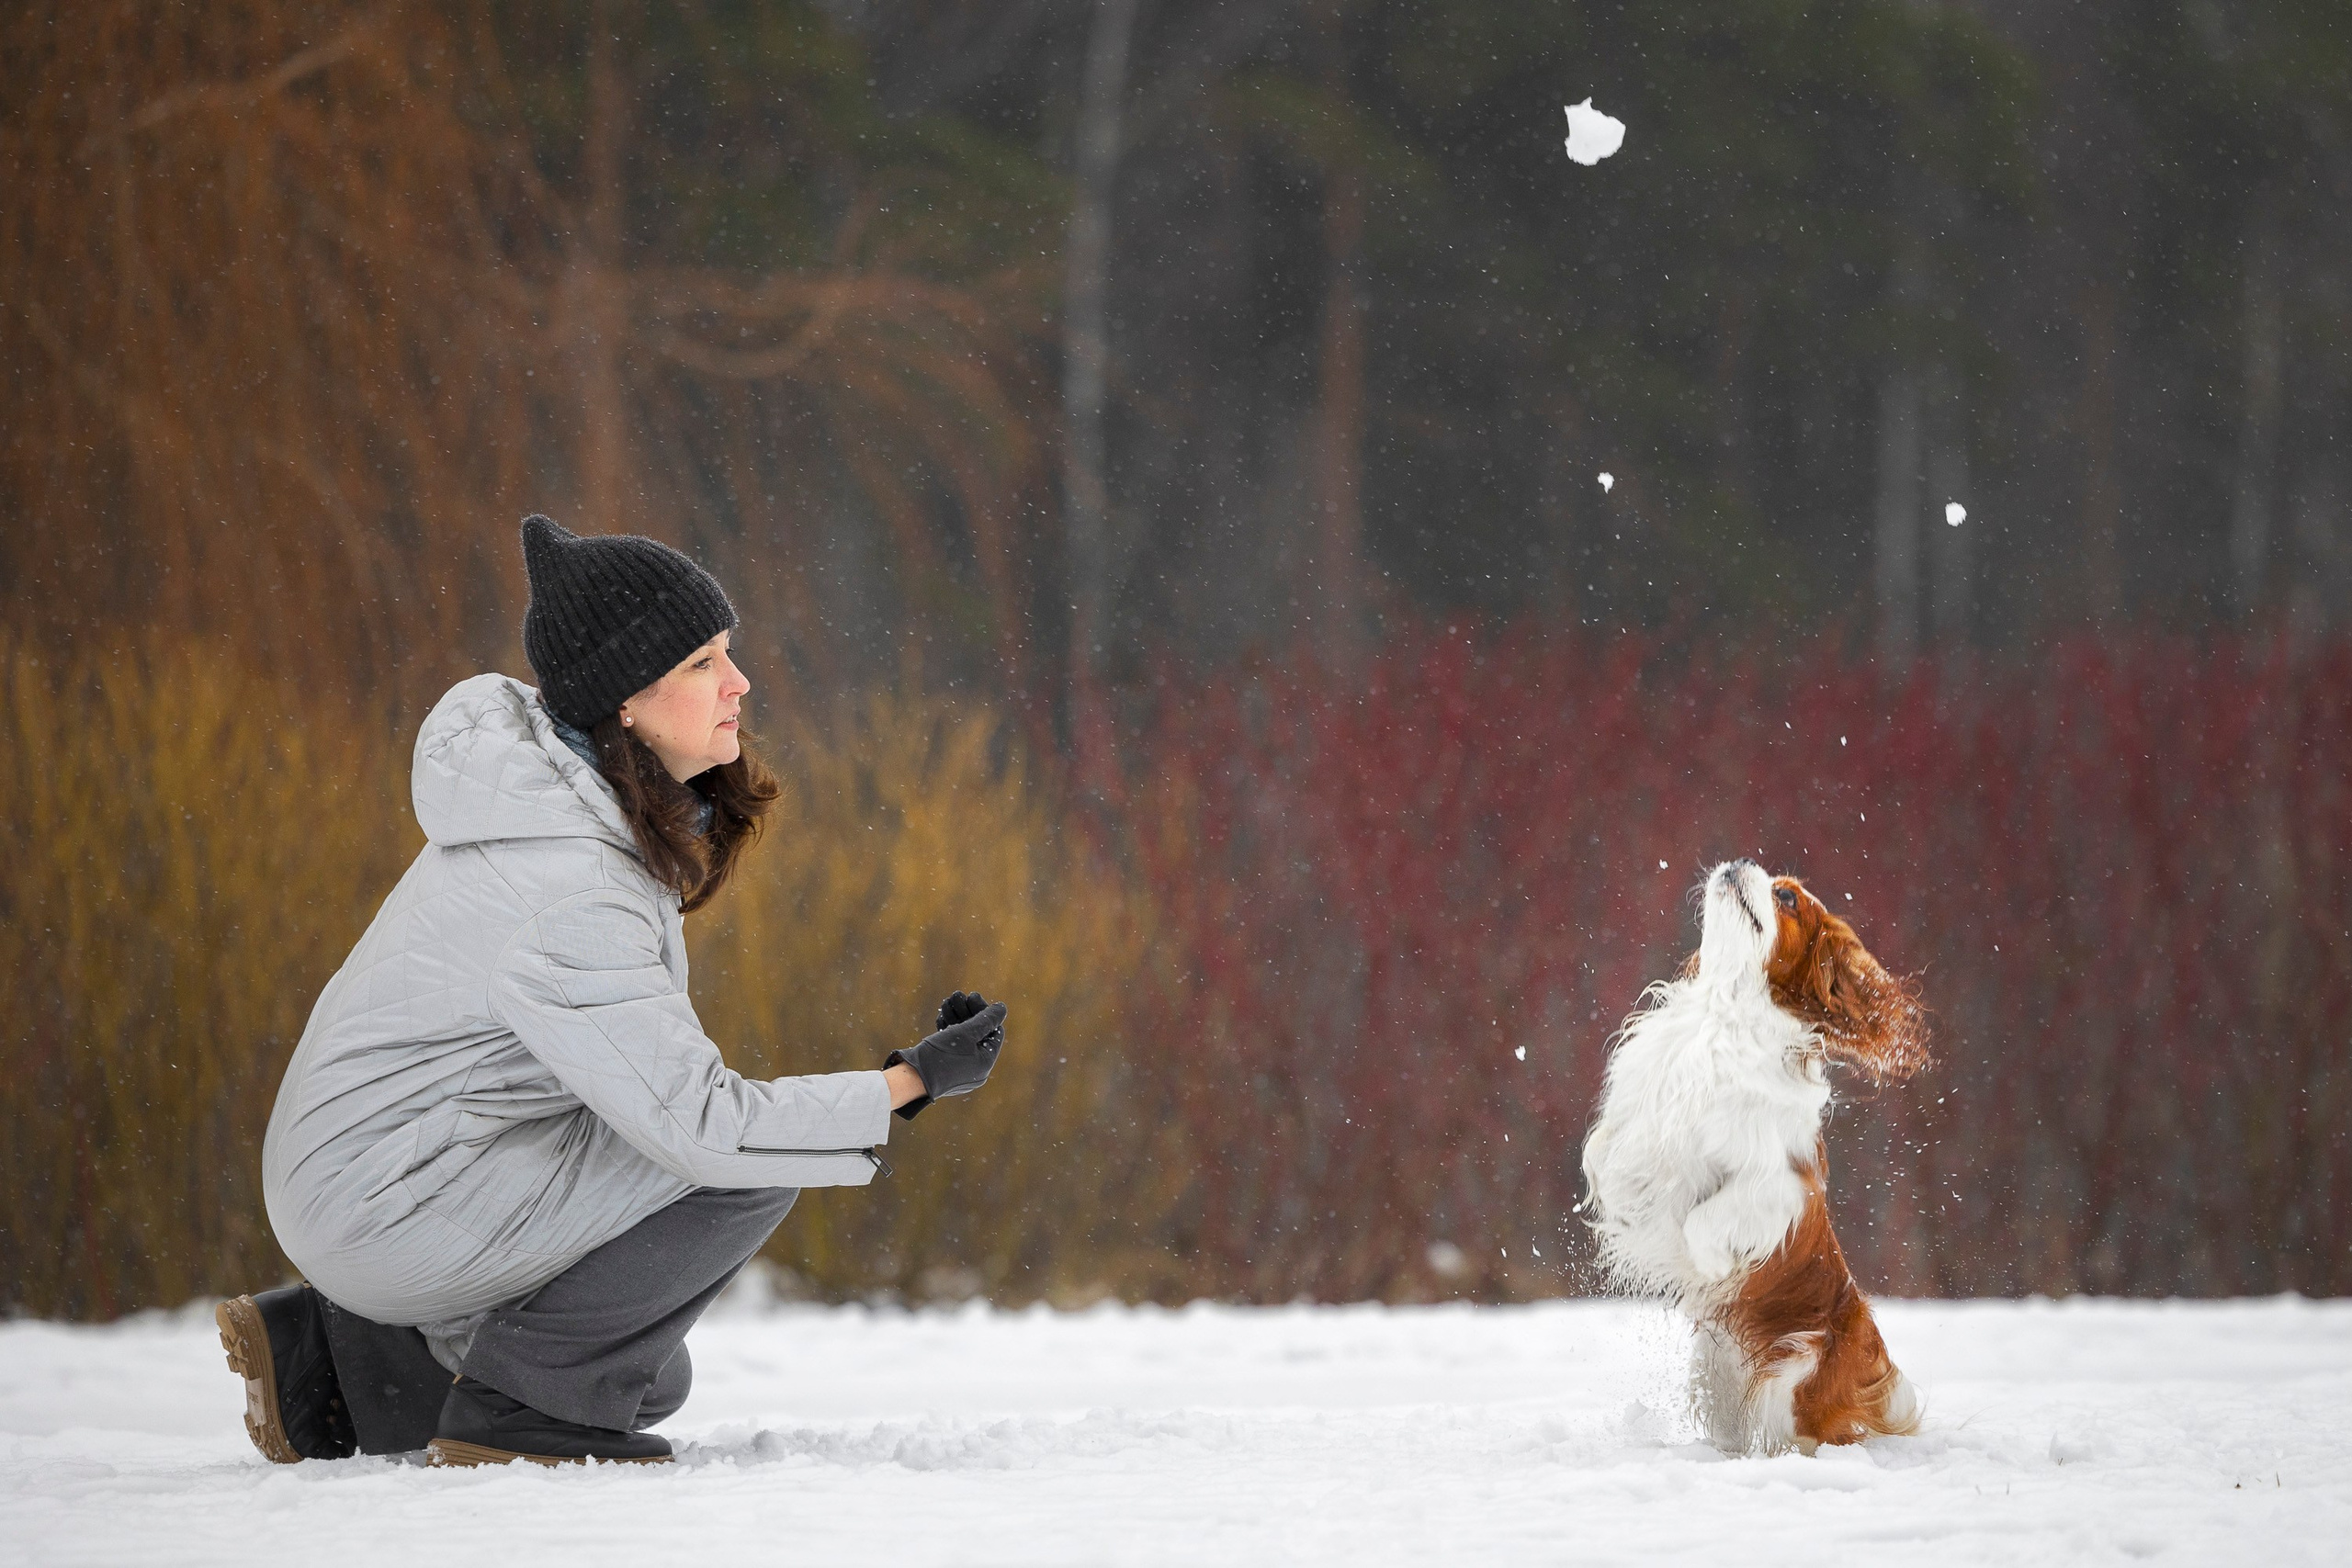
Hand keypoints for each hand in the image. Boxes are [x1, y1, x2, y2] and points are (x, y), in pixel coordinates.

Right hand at [884, 993, 1006, 1119]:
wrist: (909, 1079)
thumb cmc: (940, 1056)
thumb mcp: (965, 1033)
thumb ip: (985, 1020)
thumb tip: (1001, 1009)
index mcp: (985, 1063)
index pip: (994, 1032)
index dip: (985, 1012)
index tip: (972, 998)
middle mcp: (975, 1069)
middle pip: (978, 1034)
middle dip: (968, 1012)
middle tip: (957, 996)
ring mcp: (959, 1070)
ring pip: (963, 1038)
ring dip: (956, 1018)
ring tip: (947, 1002)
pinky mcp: (944, 1068)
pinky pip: (952, 1046)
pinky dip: (948, 1030)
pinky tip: (941, 1016)